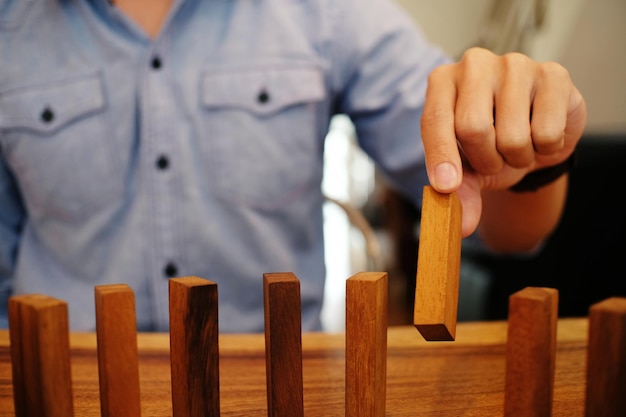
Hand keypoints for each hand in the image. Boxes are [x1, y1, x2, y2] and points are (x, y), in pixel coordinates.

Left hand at [420, 47, 586, 236]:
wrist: (532, 133)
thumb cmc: (488, 146)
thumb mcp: (465, 170)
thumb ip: (458, 194)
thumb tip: (462, 227)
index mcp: (442, 82)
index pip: (435, 121)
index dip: (441, 157)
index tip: (447, 186)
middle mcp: (474, 64)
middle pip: (473, 128)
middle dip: (486, 160)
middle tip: (493, 159)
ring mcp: (515, 64)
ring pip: (513, 135)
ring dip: (517, 157)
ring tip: (517, 144)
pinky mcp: (554, 74)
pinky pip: (547, 132)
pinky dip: (545, 147)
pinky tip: (541, 132)